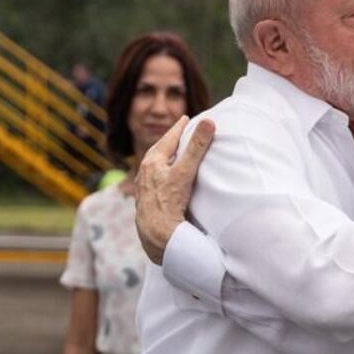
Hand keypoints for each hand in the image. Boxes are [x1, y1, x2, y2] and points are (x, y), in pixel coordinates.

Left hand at [135, 116, 215, 264]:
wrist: (156, 235)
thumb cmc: (168, 201)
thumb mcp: (185, 171)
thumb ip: (197, 147)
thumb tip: (208, 121)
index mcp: (151, 162)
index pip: (168, 139)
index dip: (178, 128)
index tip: (185, 118)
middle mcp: (145, 173)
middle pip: (158, 151)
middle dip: (169, 142)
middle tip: (179, 133)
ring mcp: (144, 188)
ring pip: (155, 167)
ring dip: (165, 158)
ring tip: (173, 154)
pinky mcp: (147, 202)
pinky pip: (155, 181)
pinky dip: (163, 174)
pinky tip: (167, 180)